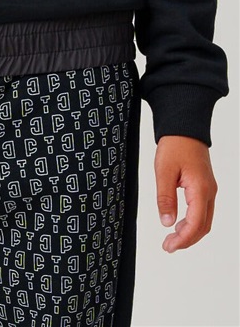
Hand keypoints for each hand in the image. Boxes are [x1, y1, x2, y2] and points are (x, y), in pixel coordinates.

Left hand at [154, 134, 217, 251]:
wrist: (184, 127)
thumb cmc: (175, 144)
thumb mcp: (164, 170)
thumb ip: (165, 198)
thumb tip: (166, 222)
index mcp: (200, 189)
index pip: (195, 224)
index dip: (183, 239)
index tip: (168, 246)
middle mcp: (209, 192)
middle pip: (203, 226)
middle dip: (187, 240)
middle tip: (168, 246)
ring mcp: (209, 189)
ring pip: (204, 220)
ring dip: (190, 232)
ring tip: (171, 238)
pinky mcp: (204, 186)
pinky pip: (202, 210)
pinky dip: (192, 221)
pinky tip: (179, 223)